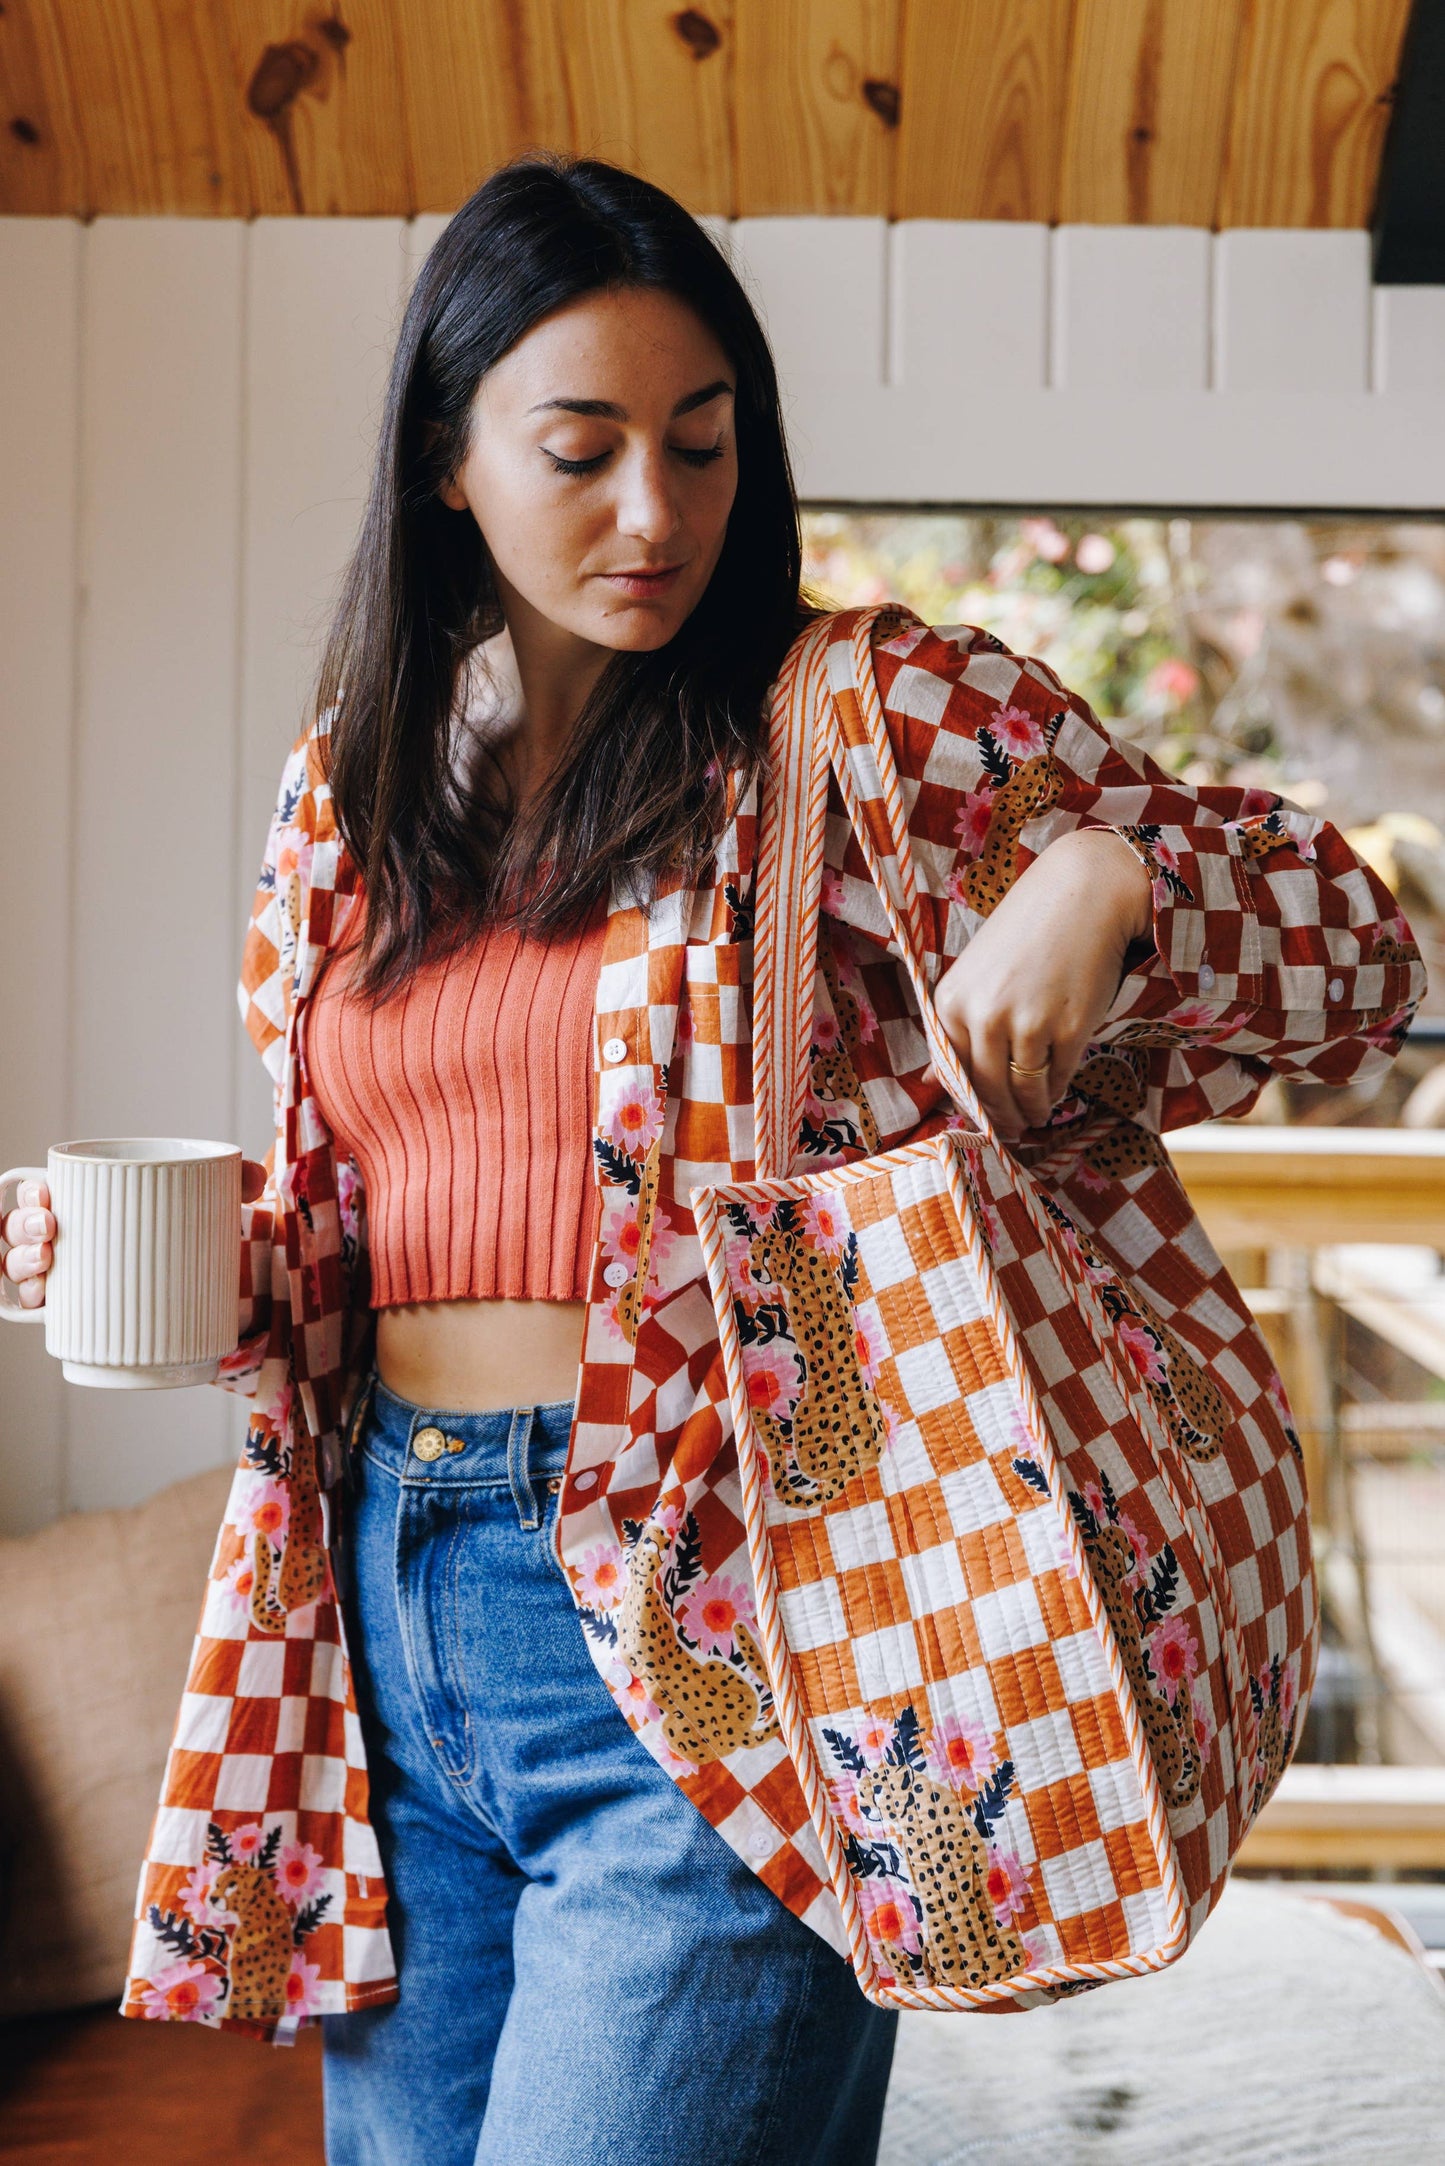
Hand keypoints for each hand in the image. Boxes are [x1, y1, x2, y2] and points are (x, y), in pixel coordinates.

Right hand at [2, 1160, 268, 1310]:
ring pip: (17, 1270)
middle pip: (17, 1231)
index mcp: (83, 1203)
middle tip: (51, 1233)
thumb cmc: (188, 1230)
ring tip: (47, 1264)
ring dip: (20, 1266)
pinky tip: (42, 1304)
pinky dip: (28, 1305)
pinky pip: (36, 1311)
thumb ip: (232, 1184)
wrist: (202, 1283)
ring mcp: (65, 1276)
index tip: (47, 1195)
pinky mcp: (75, 1312)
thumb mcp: (208, 1204)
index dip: (29, 1195)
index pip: (37, 1193)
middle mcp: (63, 1239)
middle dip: (22, 1230)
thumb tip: (253, 1177)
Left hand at [934, 828, 1151, 1139]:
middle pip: (987, 1090)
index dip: (969, 1103)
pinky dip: (1057, 1090)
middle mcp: (981, 1017)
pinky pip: (1057, 1077)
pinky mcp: (1066, 1029)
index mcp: (950, 1003)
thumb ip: (954, 1028)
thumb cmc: (1028, 934)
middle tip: (1012, 1131)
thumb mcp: (976, 976)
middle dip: (1001, 1117)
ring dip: (1030, 1111)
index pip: (953, 1074)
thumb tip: (927, 1078)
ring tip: (1037, 1116)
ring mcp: (1024, 1024)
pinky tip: (1057, 1091)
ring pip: (1023, 1091)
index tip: (983, 1118)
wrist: (1085, 895)